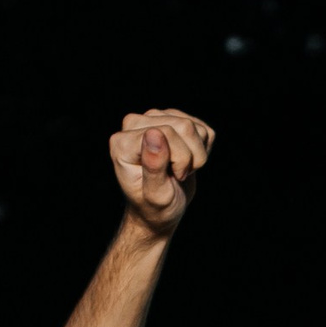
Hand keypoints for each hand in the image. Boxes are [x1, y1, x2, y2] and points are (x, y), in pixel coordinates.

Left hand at [110, 109, 214, 236]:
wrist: (160, 209)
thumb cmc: (154, 207)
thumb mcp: (156, 196)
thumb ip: (153, 167)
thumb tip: (154, 133)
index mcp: (122, 142)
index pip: (166, 132)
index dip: (180, 158)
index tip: (174, 177)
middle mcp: (134, 124)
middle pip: (184, 126)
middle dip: (189, 157)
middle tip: (177, 175)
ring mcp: (153, 118)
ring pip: (194, 126)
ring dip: (196, 154)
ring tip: (180, 169)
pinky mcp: (172, 118)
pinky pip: (203, 129)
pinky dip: (202, 149)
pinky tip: (187, 160)